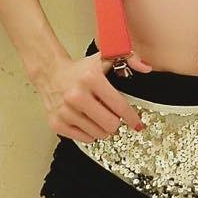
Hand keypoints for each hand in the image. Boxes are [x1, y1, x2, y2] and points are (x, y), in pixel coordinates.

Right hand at [32, 49, 152, 142]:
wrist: (51, 74)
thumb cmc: (81, 69)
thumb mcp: (105, 58)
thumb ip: (129, 58)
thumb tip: (146, 67)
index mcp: (91, 79)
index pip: (119, 106)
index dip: (132, 118)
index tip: (137, 124)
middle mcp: (77, 96)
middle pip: (110, 125)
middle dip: (116, 123)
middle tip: (113, 116)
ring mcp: (65, 111)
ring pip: (98, 134)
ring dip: (103, 128)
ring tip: (98, 116)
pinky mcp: (57, 123)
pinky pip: (84, 139)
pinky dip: (89, 133)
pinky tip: (87, 120)